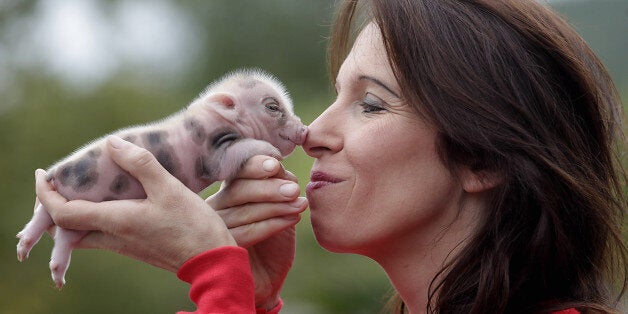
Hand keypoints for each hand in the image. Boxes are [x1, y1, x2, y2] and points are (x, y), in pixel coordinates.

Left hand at [36, 135, 235, 272]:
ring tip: (82, 189)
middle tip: (60, 183)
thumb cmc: (192, 225)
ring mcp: (124, 246)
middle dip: (55, 206)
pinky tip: (113, 203)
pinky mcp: (136, 248)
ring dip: (76, 213)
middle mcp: (114, 237)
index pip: (63, 213)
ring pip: (86, 233)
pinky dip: (96, 218)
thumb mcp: (170, 188)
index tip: (43, 175)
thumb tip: (111, 144)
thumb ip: (141, 164)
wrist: (211, 260)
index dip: (46, 195)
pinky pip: (103, 234)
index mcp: (116, 221)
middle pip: (68, 227)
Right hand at [207, 155, 306, 309]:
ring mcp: (213, 231)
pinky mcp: (221, 252)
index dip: (254, 166)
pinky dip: (272, 224)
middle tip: (294, 189)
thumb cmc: (273, 239)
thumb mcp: (279, 207)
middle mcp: (214, 209)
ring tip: (299, 204)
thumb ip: (277, 185)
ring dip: (275, 206)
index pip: (235, 173)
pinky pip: (246, 234)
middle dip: (268, 188)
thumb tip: (280, 167)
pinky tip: (293, 219)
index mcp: (227, 192)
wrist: (268, 278)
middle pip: (237, 191)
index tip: (276, 165)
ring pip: (243, 212)